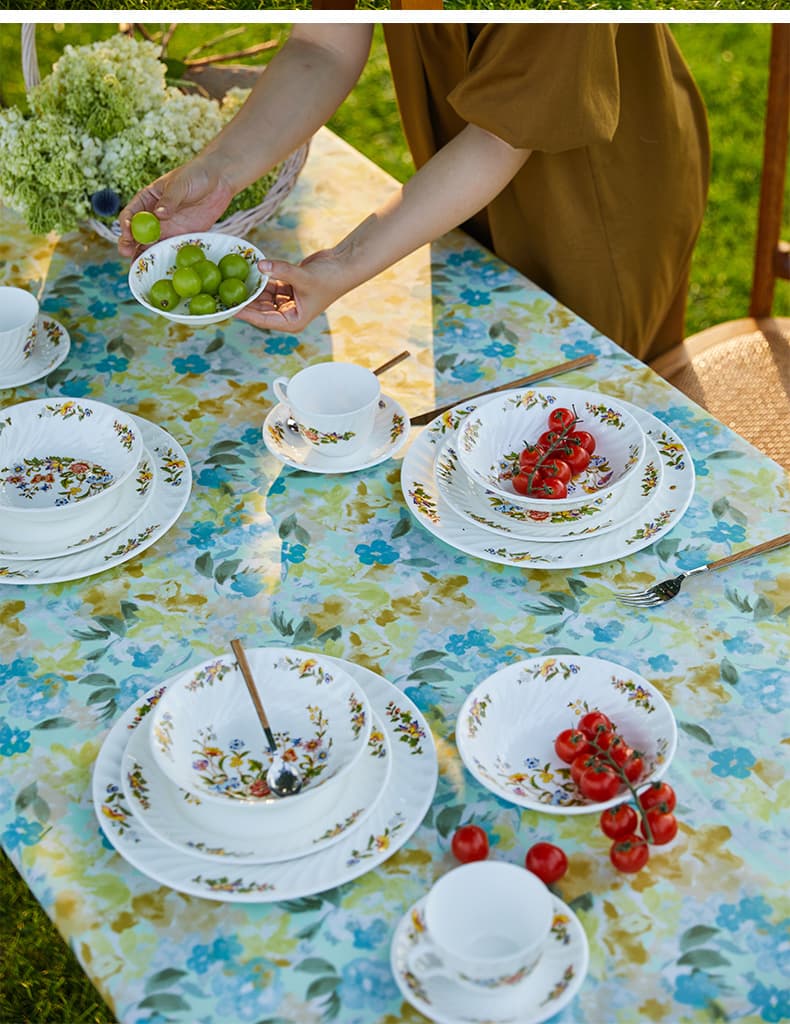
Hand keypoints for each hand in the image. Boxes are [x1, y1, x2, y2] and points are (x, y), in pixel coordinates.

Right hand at [117, 160, 234, 258]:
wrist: (219, 181)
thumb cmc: (196, 175)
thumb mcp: (180, 184)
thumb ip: (170, 200)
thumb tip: (159, 215)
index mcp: (147, 200)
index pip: (131, 215)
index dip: (126, 225)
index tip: (128, 233)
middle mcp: (154, 216)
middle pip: (137, 234)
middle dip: (130, 244)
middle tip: (126, 253)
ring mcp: (167, 228)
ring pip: (151, 245)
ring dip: (144, 256)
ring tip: (138, 268)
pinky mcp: (182, 236)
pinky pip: (170, 250)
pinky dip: (164, 259)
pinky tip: (159, 269)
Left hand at [235, 249, 350, 332]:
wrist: (342, 265)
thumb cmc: (329, 278)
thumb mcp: (302, 276)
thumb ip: (280, 270)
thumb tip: (259, 265)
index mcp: (292, 322)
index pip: (262, 319)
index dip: (245, 313)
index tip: (228, 307)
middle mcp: (287, 314)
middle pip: (260, 309)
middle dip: (245, 301)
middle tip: (223, 294)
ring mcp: (286, 301)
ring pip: (262, 297)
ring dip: (251, 289)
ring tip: (231, 281)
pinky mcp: (286, 287)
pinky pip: (268, 285)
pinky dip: (260, 278)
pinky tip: (247, 271)